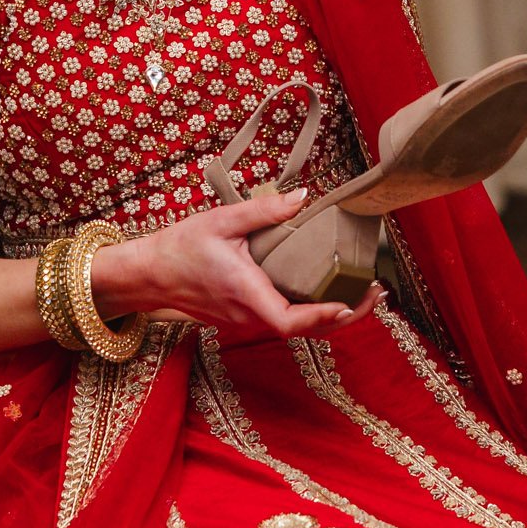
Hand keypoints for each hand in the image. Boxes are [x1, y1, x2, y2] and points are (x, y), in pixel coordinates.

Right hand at [88, 186, 377, 338]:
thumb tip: (304, 197)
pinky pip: (283, 320)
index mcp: (245, 294)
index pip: (289, 322)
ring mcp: (246, 321)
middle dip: (345, 316)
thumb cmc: (181, 246)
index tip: (348, 304)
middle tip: (377, 294)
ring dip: (331, 315)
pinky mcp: (243, 317)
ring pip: (297, 327)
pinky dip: (311, 312)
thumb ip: (265, 210)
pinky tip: (327, 292)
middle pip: (305, 330)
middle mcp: (248, 315)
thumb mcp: (222, 220)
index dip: (321, 318)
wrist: (149, 273)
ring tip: (363, 293)